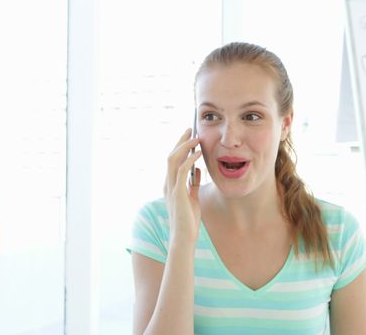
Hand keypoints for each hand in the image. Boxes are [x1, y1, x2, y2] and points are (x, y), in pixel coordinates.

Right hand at [163, 128, 201, 243]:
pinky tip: (198, 153)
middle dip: (181, 141)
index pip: (173, 160)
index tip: (190, 136)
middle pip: (171, 155)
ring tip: (196, 138)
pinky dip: (189, 159)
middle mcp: (167, 183)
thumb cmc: (189, 220)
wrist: (185, 236)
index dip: (180, 146)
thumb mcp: (193, 197)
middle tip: (191, 129)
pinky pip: (181, 171)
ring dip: (185, 146)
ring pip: (173, 159)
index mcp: (170, 184)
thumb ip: (193, 183)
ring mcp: (170, 187)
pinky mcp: (177, 193)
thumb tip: (198, 170)